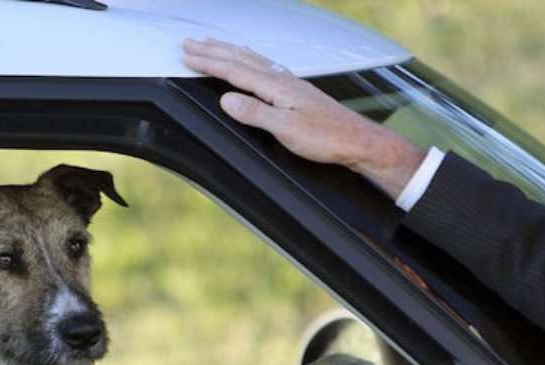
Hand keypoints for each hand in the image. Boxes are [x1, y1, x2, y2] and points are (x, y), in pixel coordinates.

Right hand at [183, 38, 424, 199]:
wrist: (357, 140)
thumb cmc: (326, 137)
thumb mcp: (286, 129)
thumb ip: (255, 112)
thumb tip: (226, 99)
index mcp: (276, 87)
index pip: (235, 70)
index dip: (209, 62)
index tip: (188, 56)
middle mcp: (282, 79)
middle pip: (241, 58)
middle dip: (213, 50)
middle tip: (190, 43)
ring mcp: (290, 82)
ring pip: (253, 59)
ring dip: (229, 50)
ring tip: (212, 44)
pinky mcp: (295, 90)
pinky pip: (264, 65)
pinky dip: (249, 57)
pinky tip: (250, 59)